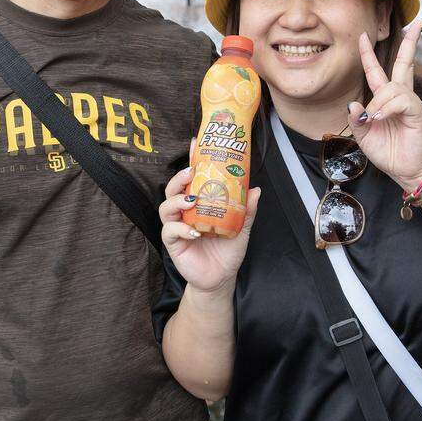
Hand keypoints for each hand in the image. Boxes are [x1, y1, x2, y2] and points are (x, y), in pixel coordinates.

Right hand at [159, 159, 260, 294]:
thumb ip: (247, 210)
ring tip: (191, 200)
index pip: (191, 179)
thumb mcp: (242, 228)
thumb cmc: (227, 250)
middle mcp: (184, 212)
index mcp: (198, 204)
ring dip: (177, 201)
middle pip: (172, 190)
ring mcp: (177, 227)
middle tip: (190, 173)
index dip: (191, 160)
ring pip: (165, 208)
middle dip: (178, 179)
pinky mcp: (173, 244)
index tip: (195, 143)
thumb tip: (255, 189)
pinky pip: (170, 231)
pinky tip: (194, 232)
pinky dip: (181, 229)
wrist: (221, 278)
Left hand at [348, 21, 421, 190]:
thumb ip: (356, 119)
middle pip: (404, 62)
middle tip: (416, 23)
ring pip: (392, 87)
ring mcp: (410, 102)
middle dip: (410, 42)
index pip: (377, 70)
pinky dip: (388, 107)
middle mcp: (399, 95)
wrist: (405, 170)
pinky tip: (381, 117)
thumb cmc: (387, 152)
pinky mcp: (417, 112)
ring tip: (374, 118)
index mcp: (385, 98)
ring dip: (379, 101)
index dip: (369, 54)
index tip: (364, 36)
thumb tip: (353, 103)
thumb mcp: (364, 136)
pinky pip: (401, 100)